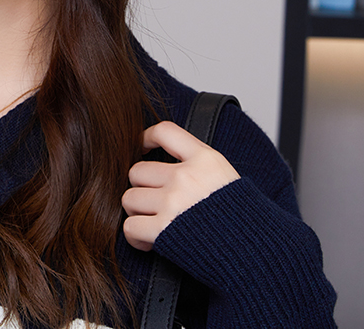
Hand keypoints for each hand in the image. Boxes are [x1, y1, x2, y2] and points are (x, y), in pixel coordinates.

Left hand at [122, 120, 239, 251]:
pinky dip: (135, 237)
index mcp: (205, 160)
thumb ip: (198, 165)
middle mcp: (186, 177)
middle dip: (143, 187)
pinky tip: (150, 241)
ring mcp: (173, 203)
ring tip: (154, 222)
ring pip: (129, 198)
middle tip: (156, 203)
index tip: (143, 147)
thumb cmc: (245, 222)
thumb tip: (166, 159)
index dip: (147, 137)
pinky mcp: (164, 230)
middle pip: (137, 171)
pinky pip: (130, 227)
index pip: (165, 131)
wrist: (260, 258)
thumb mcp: (227, 178)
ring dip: (137, 212)